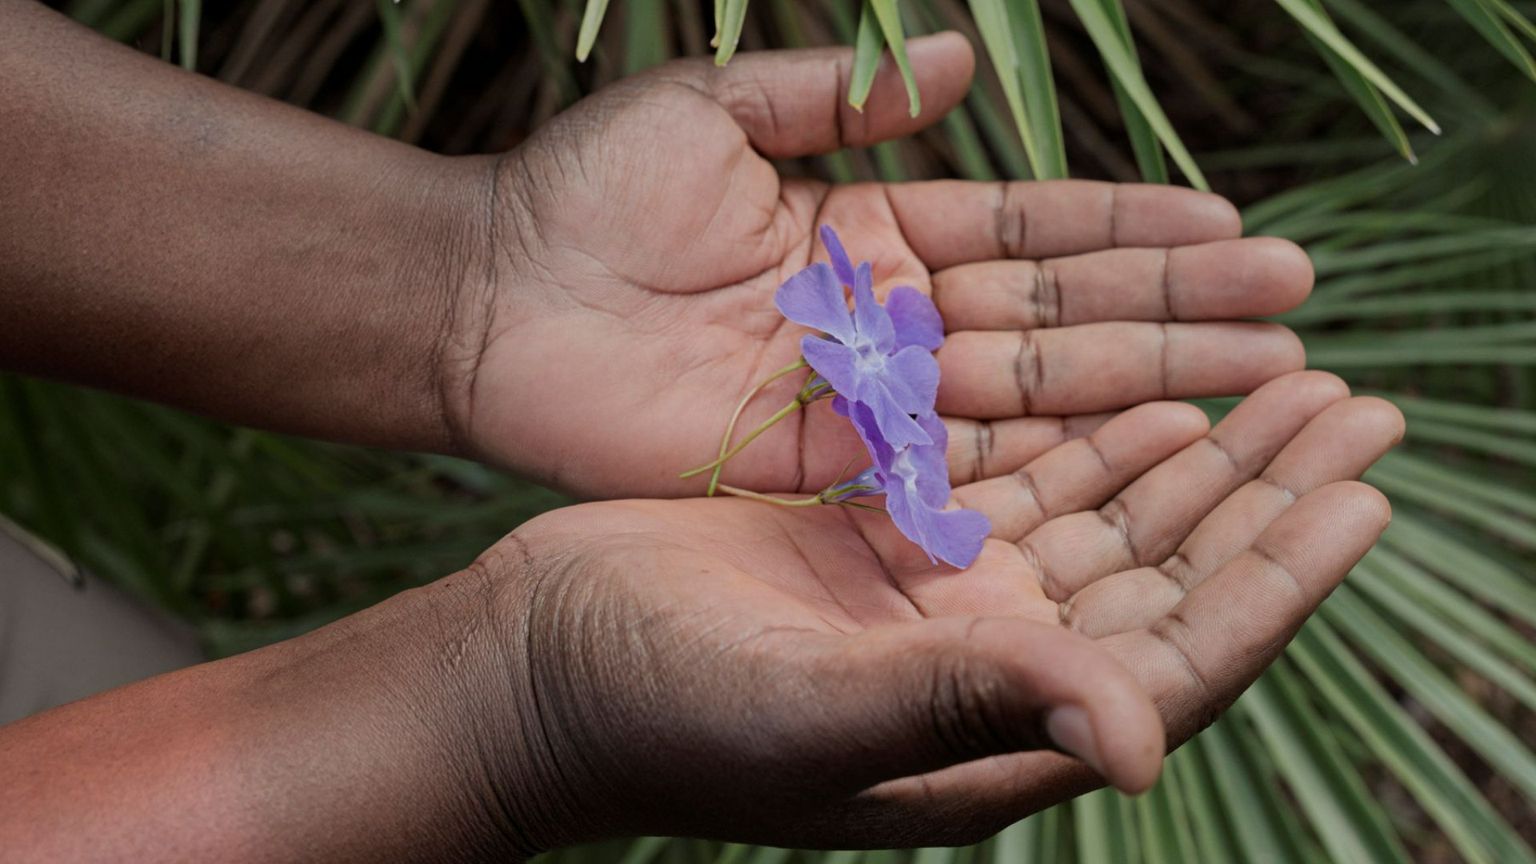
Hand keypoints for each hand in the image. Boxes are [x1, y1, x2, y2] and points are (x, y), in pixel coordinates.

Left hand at [447, 34, 1312, 496]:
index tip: (1231, 225)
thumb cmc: (585, 194)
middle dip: (1173, 311)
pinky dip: (1043, 463)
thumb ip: (837, 97)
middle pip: (1055, 318)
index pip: (1028, 230)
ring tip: (1259, 376)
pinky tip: (1140, 456)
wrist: (490, 300)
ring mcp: (864, 401)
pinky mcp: (825, 470)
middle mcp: (885, 322)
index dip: (1127, 230)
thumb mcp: (715, 111)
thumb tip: (955, 60)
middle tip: (1294, 308)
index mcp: (869, 230)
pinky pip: (952, 466)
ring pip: (1027, 395)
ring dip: (1141, 386)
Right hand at [473, 371, 1400, 851]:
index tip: (1360, 493)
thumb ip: (975, 706)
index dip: (1275, 579)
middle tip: (1353, 408)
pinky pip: (1020, 481)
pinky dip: (1089, 438)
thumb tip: (1144, 746)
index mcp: (993, 737)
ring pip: (1102, 519)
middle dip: (1261, 496)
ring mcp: (938, 603)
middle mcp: (987, 672)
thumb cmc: (661, 711)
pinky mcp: (885, 542)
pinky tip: (1145, 398)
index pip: (1176, 659)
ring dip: (1192, 454)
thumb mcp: (819, 715)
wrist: (539, 667)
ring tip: (1280, 385)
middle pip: (1163, 575)